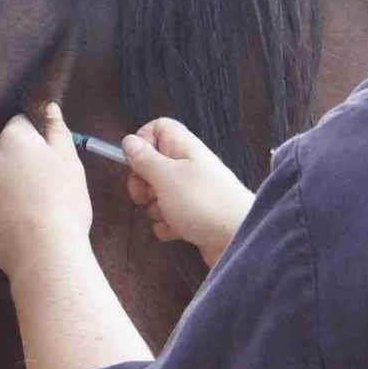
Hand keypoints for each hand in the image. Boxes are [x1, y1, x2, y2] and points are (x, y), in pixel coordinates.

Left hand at [0, 103, 91, 277]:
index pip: (20, 125)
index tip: (45, 162)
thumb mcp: (70, 163)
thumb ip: (56, 130)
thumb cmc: (64, 204)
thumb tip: (49, 107)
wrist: (44, 253)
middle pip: (1, 152)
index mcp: (12, 138)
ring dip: (1, 185)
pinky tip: (12, 221)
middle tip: (38, 189)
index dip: (35, 142)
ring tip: (25, 209)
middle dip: (15, 163)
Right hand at [122, 118, 252, 266]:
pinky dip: (167, 225)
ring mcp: (192, 193)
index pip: (159, 128)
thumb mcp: (165, 176)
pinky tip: (176, 231)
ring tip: (168, 214)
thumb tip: (129, 140)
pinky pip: (168, 217)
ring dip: (154, 207)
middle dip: (142, 181)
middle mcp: (189, 167)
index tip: (136, 161)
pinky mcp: (194, 217)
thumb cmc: (203, 203)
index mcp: (184, 148)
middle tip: (146, 194)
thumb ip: (144, 158)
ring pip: (158, 193)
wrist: (238, 239)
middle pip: (153, 164)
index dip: (143, 140)